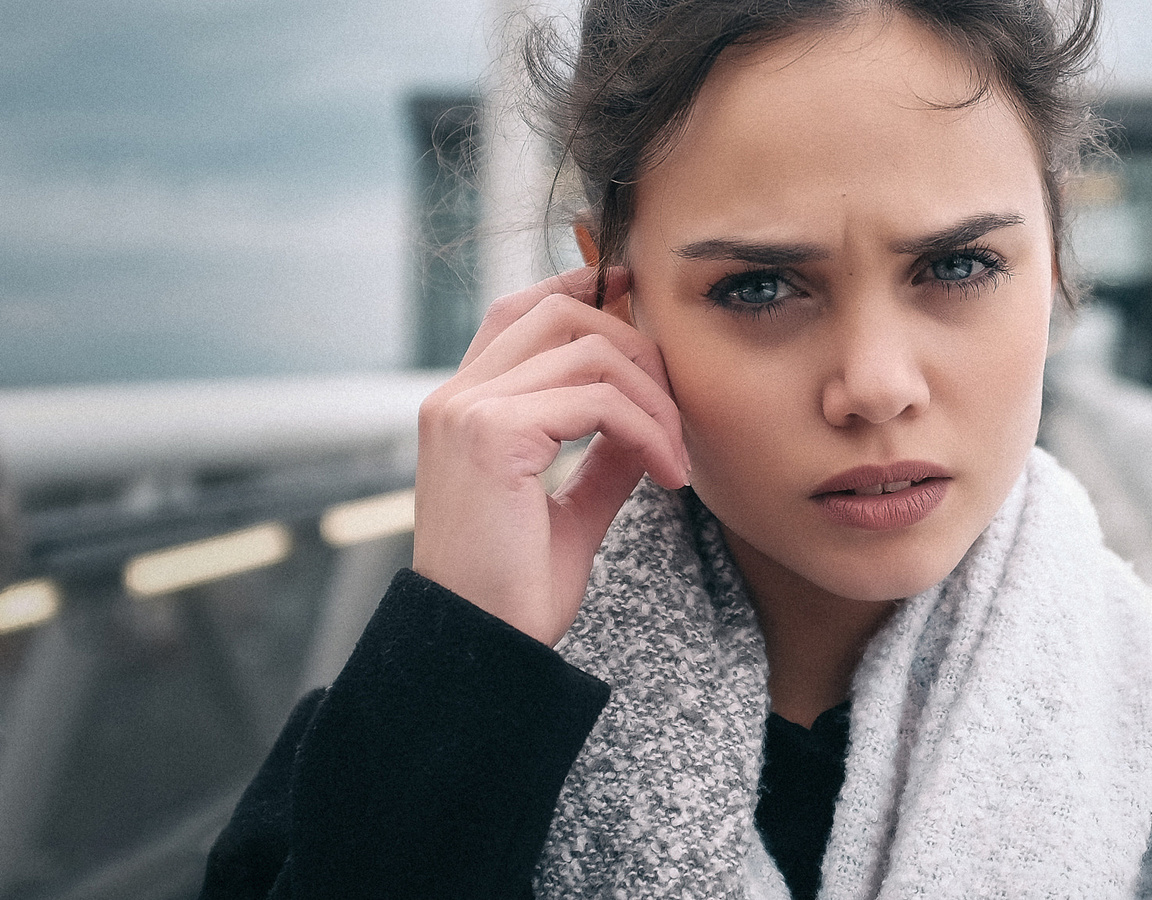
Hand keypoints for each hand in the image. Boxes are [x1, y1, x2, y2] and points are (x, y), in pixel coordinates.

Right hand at [411, 267, 688, 644]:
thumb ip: (601, 459)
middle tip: (676, 409)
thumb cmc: (516, 591)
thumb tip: (646, 422)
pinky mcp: (493, 433)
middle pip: (559, 313)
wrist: (483, 645)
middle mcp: (455, 397)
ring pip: (590, 351)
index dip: (579, 290)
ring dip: (654, 399)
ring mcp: (469, 410)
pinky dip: (649, 431)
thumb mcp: (569, 512)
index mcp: (462, 407)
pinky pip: (598, 402)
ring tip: (676, 455)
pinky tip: (668, 473)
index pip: (518, 312)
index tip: (637, 297)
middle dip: (636, 347)